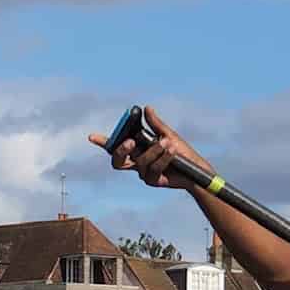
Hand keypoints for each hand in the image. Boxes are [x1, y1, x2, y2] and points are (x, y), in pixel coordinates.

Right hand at [86, 104, 211, 189]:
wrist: (196, 171)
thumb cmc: (182, 153)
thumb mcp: (168, 134)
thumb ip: (155, 124)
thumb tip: (147, 108)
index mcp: (138, 149)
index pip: (116, 146)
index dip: (103, 143)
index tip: (92, 137)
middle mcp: (137, 162)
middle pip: (117, 160)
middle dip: (121, 150)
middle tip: (131, 141)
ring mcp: (143, 173)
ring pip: (140, 162)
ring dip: (154, 150)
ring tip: (167, 142)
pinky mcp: (152, 181)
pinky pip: (153, 169)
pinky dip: (163, 158)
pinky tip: (172, 151)